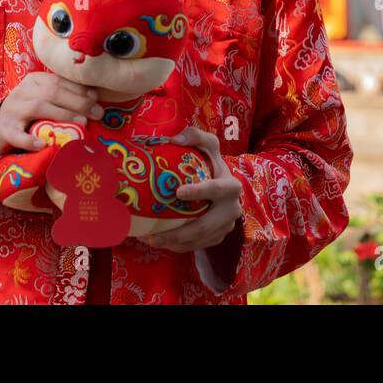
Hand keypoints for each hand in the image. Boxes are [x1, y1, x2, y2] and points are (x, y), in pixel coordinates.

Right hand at [0, 71, 104, 163]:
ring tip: (81, 124)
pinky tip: (42, 145)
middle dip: (78, 102)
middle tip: (97, 114)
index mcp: (33, 81)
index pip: (59, 81)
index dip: (80, 89)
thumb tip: (94, 98)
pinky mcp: (4, 130)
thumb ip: (63, 97)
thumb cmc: (26, 115)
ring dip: (62, 115)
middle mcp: (22, 91)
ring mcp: (11, 110)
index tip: (97, 99)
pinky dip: (29, 140)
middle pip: (53, 92)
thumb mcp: (43, 100)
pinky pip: (17, 134)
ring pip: (38, 107)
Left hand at [137, 126, 242, 252]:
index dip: (199, 191)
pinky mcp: (217, 237)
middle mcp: (232, 210)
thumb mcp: (208, 145)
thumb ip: (195, 136)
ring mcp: (225, 227)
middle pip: (205, 226)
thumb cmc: (211, 163)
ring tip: (151, 241)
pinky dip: (178, 246)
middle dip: (179, 233)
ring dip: (174, 243)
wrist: (223, 186)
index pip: (216, 189)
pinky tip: (160, 242)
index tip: (178, 192)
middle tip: (155, 234)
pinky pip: (197, 246)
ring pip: (199, 240)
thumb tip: (174, 140)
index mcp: (231, 186)